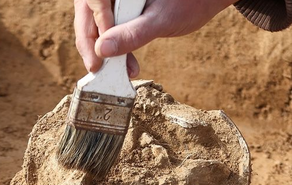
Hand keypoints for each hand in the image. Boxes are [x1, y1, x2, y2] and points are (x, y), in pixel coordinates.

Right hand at [74, 0, 233, 74]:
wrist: (204, 1)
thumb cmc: (188, 3)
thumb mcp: (161, 20)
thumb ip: (133, 34)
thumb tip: (102, 50)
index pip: (93, 0)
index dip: (94, 27)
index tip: (100, 54)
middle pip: (87, 12)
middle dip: (91, 42)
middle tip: (97, 69)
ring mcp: (115, 0)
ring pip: (92, 21)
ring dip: (99, 47)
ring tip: (114, 70)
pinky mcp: (117, 9)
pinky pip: (104, 27)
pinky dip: (109, 46)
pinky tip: (121, 63)